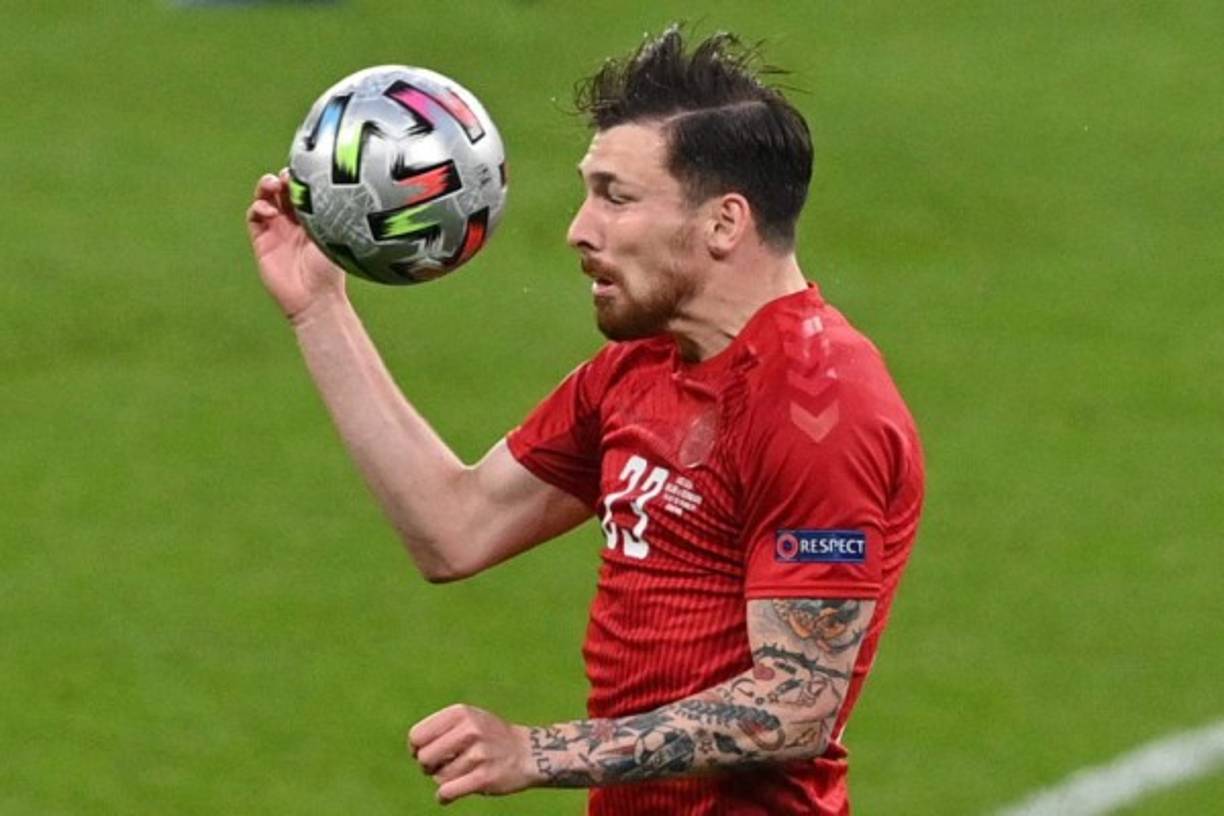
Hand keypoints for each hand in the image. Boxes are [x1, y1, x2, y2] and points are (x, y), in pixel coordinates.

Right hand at [245, 170, 345, 320]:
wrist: (315, 298)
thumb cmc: (330, 270)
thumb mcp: (333, 235)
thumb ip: (327, 212)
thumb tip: (328, 186)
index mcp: (315, 218)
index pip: (303, 190)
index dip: (300, 178)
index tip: (302, 173)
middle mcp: (295, 222)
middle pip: (282, 190)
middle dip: (281, 178)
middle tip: (285, 177)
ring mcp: (277, 230)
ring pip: (265, 198)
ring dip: (265, 187)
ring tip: (272, 186)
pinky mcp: (262, 241)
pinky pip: (254, 217)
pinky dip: (258, 207)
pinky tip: (268, 211)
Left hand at [409, 704, 536, 804]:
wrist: (529, 753)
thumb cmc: (490, 737)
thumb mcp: (468, 719)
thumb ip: (440, 728)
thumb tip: (414, 751)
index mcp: (461, 712)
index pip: (417, 736)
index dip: (417, 749)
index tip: (429, 753)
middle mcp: (470, 729)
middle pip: (424, 757)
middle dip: (428, 767)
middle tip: (443, 767)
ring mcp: (478, 753)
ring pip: (438, 778)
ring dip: (444, 781)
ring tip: (462, 773)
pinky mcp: (484, 777)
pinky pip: (447, 792)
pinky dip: (444, 797)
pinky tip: (447, 796)